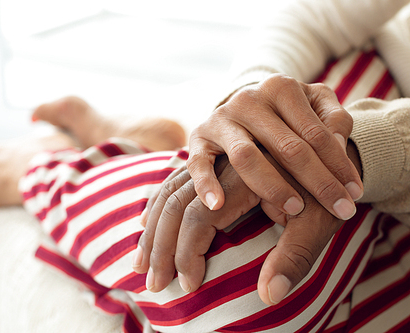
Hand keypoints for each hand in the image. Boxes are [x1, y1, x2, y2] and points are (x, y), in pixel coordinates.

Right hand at [132, 143, 361, 304]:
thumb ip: (295, 255)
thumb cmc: (326, 191)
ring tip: (139, 264)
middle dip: (159, 246)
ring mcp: (214, 164)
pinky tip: (145, 225)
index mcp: (245, 177)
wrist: (327, 151)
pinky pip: (173, 185)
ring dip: (151, 229)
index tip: (189, 285)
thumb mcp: (320, 223)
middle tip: (153, 284)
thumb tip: (269, 295)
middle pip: (174, 203)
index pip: (200, 215)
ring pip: (168, 192)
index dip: (189, 252)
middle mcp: (222, 166)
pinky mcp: (212, 168)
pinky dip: (156, 208)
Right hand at [187, 74, 362, 220]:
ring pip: (246, 157)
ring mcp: (221, 118)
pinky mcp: (199, 137)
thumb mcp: (314, 104)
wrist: (242, 106)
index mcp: (281, 88)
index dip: (339, 165)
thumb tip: (340, 146)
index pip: (315, 132)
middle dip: (317, 182)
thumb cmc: (285, 113)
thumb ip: (334, 119)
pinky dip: (207, 184)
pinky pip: (199, 163)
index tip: (355, 194)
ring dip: (272, 187)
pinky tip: (218, 205)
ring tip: (295, 210)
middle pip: (287, 147)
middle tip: (340, 211)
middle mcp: (248, 99)